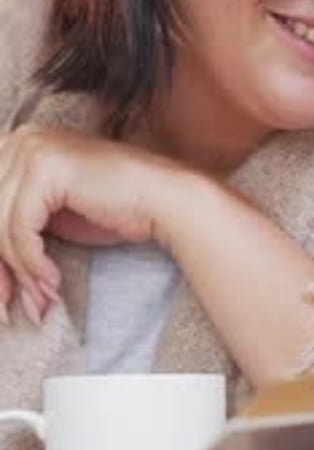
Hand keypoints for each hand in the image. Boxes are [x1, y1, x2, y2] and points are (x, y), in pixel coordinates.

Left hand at [0, 125, 182, 322]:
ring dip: (18, 272)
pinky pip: (20, 228)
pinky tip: (52, 282)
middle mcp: (20, 139)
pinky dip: (32, 263)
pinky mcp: (46, 168)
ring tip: (39, 300)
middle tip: (8, 310)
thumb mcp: (48, 217)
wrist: (161, 199)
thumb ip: (12, 228)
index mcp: (16, 144)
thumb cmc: (111, 209)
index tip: (3, 293)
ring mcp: (33, 149)